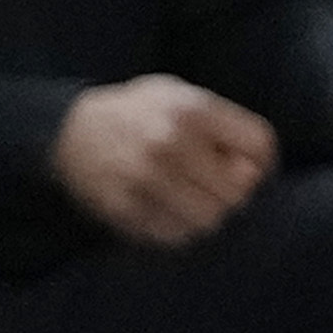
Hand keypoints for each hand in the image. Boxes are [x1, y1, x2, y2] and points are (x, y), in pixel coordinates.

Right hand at [51, 74, 276, 248]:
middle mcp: (170, 142)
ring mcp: (146, 179)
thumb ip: (222, 125)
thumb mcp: (180, 95)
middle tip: (212, 184)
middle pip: (238, 191)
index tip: (249, 167)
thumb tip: (255, 172)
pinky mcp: (127, 209)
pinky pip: (175, 236)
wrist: (69, 131)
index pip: (259, 145)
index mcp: (191, 109)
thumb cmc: (138, 113)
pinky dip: (177, 228)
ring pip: (209, 220)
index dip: (262, 162)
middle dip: (232, 192)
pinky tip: (164, 209)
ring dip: (206, 214)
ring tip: (188, 198)